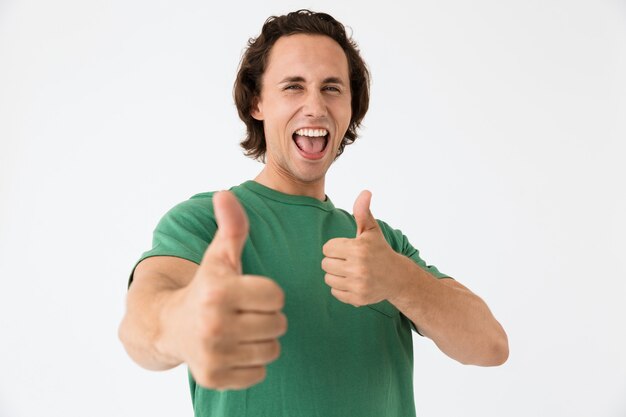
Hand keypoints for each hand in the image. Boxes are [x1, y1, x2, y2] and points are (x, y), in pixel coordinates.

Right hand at [163, 191, 286, 389]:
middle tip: (244, 312)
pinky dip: (251, 363)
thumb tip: (225, 194)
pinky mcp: (214, 379)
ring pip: (272, 350)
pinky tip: (233, 349)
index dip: (267, 292)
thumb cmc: (205, 286)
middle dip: (267, 316)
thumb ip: (231, 226)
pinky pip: (259, 373)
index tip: (248, 291)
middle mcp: (213, 325)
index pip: (277, 296)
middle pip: (278, 324)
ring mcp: (213, 355)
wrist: (169, 326)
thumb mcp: (218, 256)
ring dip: (262, 340)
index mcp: (218, 292)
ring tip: (240, 330)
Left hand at [321, 190, 403, 306]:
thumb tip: (365, 192)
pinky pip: (335, 292)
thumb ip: (363, 211)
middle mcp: (358, 267)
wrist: (396, 277)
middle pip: (325, 264)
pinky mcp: (357, 298)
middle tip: (349, 260)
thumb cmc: (379, 250)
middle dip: (335, 261)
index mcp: (358, 249)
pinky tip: (353, 282)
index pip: (327, 248)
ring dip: (336, 274)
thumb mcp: (371, 230)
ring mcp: (358, 284)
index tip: (348, 248)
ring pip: (328, 278)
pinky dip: (341, 288)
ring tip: (350, 271)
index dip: (335, 247)